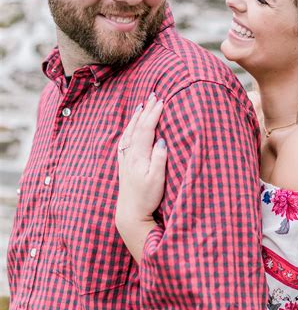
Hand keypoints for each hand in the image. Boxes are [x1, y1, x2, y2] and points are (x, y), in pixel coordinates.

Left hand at [116, 93, 167, 261]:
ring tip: (142, 106)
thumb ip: (159, 159)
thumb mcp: (157, 180)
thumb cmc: (146, 198)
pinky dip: (128, 130)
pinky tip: (130, 128)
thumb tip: (161, 140)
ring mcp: (125, 160)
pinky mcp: (124, 166)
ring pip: (129, 132)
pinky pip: (124, 141)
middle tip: (154, 96)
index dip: (154, 114)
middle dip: (146, 111)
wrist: (130, 214)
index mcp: (138, 156)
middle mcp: (129, 155)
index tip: (162, 101)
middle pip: (137, 127)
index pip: (146, 129)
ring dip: (136, 118)